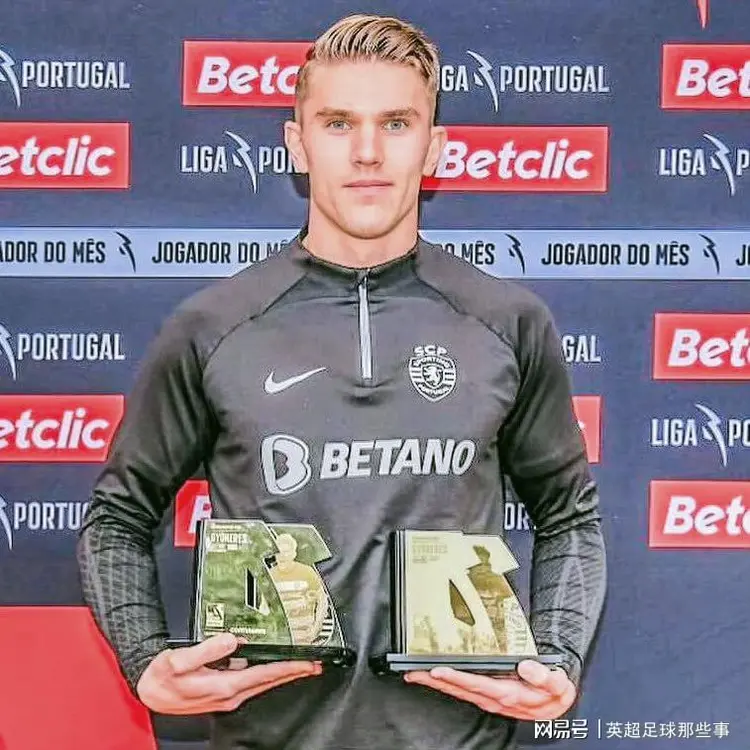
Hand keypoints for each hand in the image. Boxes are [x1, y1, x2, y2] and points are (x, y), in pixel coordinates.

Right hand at [136, 633, 321, 713]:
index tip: (308, 663)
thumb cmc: (163, 676)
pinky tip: (273, 667)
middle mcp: (230, 694)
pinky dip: (267, 675)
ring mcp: (227, 696)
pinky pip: (252, 683)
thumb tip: (232, 639)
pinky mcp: (223, 693)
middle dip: (293, 672)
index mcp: (224, 685)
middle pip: (269, 681)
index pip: (265, 675)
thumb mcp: (179, 660)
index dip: (288, 668)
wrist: (149, 690)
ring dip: (282, 674)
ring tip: (301, 664)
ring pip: (263, 683)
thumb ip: (207, 649)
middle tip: (315, 663)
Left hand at [404, 659, 575, 719]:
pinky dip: (446, 684)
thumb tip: (528, 667)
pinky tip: (435, 679)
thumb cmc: (553, 692)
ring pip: (457, 691)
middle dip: (435, 681)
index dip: (457, 678)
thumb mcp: (558, 685)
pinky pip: (462, 691)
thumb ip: (544, 676)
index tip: (438, 670)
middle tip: (413, 672)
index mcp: (509, 694)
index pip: (477, 684)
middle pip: (460, 689)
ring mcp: (489, 699)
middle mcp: (495, 698)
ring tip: (416, 674)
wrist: (557, 702)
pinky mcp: (488, 696)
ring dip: (436, 683)